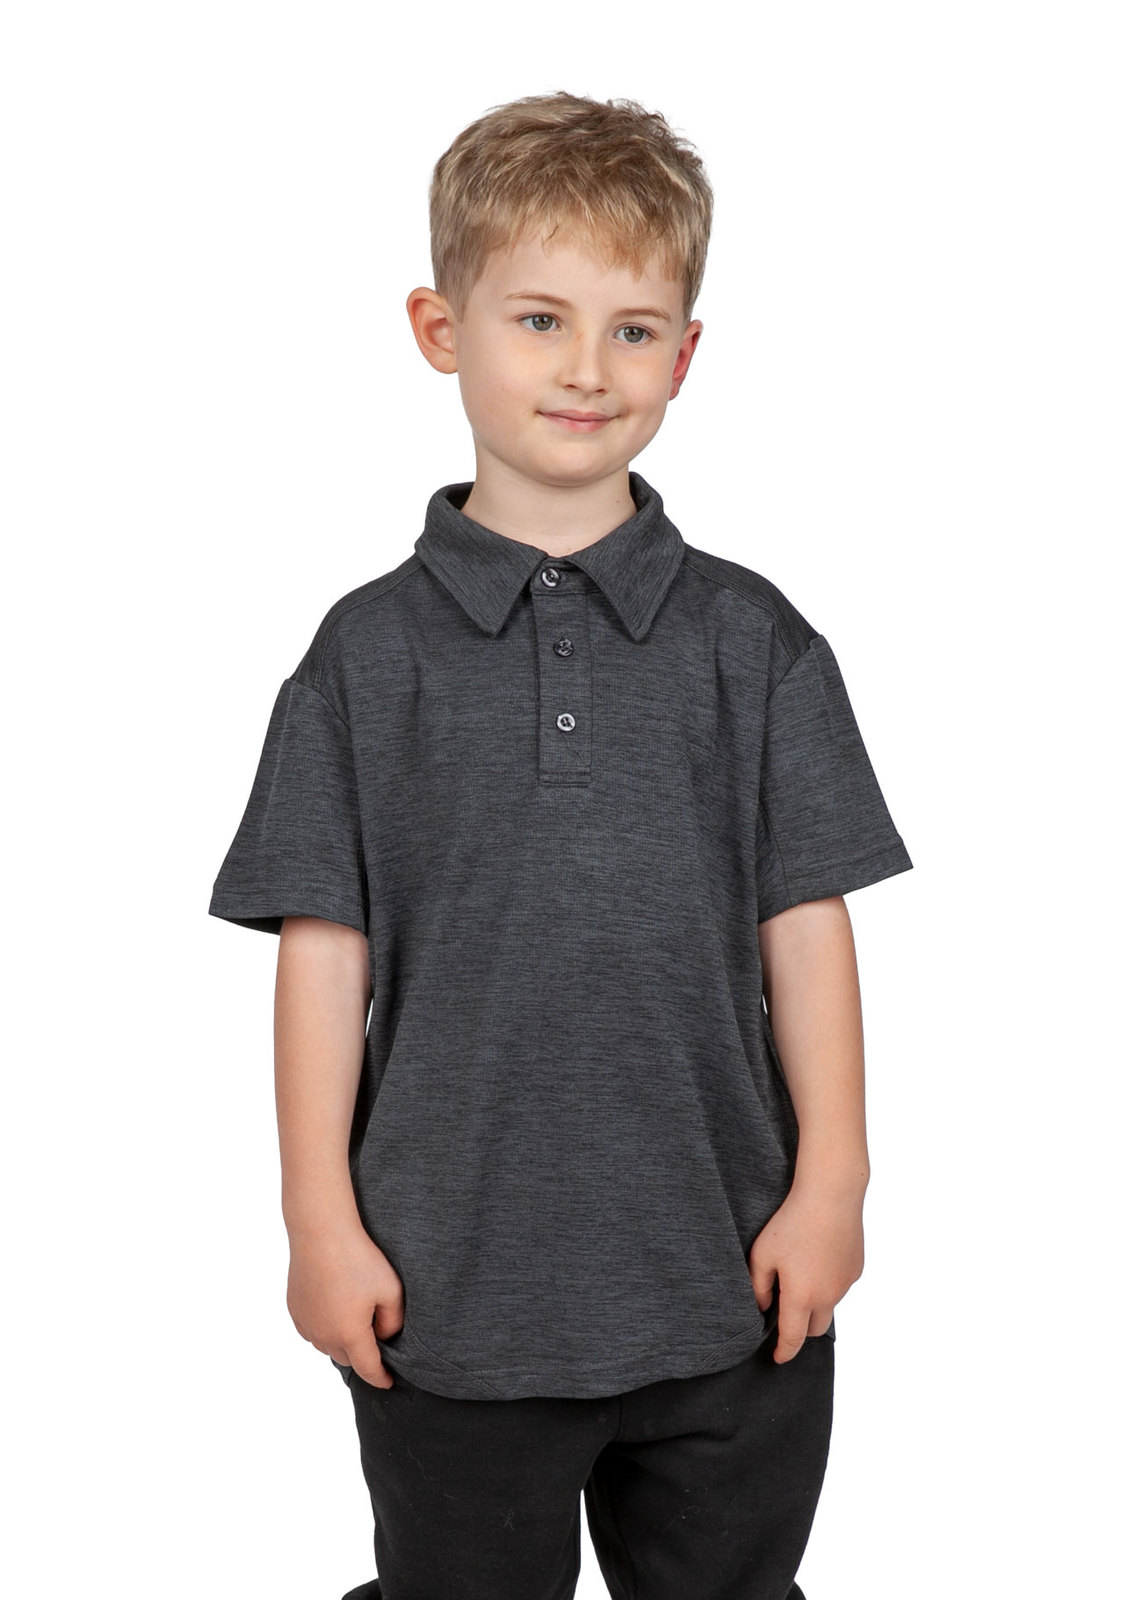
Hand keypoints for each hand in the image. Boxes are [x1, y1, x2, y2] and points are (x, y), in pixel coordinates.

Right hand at [286, 1223, 404, 1387]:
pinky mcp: (294, 1310)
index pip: (368, 1369)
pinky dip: (324, 1328)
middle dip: (362, 1356)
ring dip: (341, 1342)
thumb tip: (385, 1337)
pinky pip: (312, 1330)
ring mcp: (305, 1323)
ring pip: (327, 1346)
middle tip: (376, 1340)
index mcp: (349, 1334)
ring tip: (355, 1320)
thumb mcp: (390, 1290)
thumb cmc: (358, 1258)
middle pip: (347, 1358)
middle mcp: (323, 1335)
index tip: (388, 1382)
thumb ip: (393, 1322)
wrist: (321, 1232)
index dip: (380, 1378)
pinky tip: (334, 1309)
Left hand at [748, 1181, 864, 1362]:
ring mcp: (845, 1284)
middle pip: (815, 1329)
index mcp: (802, 1296)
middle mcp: (828, 1296)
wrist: (831, 1196)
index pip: (793, 1338)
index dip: (784, 1352)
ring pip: (829, 1306)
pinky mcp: (856, 1269)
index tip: (777, 1358)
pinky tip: (817, 1257)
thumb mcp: (763, 1253)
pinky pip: (839, 1285)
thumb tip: (763, 1306)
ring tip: (801, 1274)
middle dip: (801, 1330)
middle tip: (786, 1315)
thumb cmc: (792, 1222)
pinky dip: (828, 1283)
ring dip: (815, 1303)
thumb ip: (759, 1286)